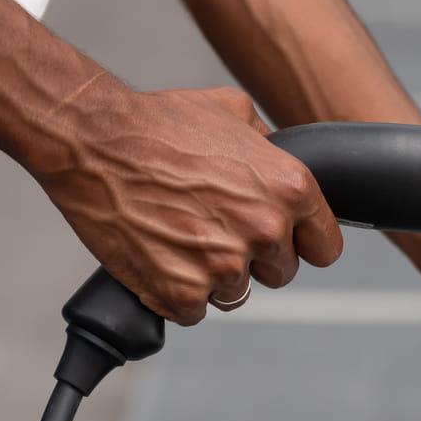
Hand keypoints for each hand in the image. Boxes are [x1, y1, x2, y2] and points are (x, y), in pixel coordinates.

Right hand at [34, 84, 344, 324]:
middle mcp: (265, 231)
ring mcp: (225, 267)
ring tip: (178, 236)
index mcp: (289, 189)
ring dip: (210, 276)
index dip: (301, 244)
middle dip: (252, 258)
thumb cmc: (157, 124)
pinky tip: (158, 255)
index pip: (325, 246)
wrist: (95, 144)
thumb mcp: (231, 110)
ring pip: (234, 294)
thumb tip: (275, 160)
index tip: (280, 242)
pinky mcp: (183, 293)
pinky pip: (193, 311)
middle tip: (212, 230)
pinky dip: (175, 292)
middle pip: (280, 274)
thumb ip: (267, 144)